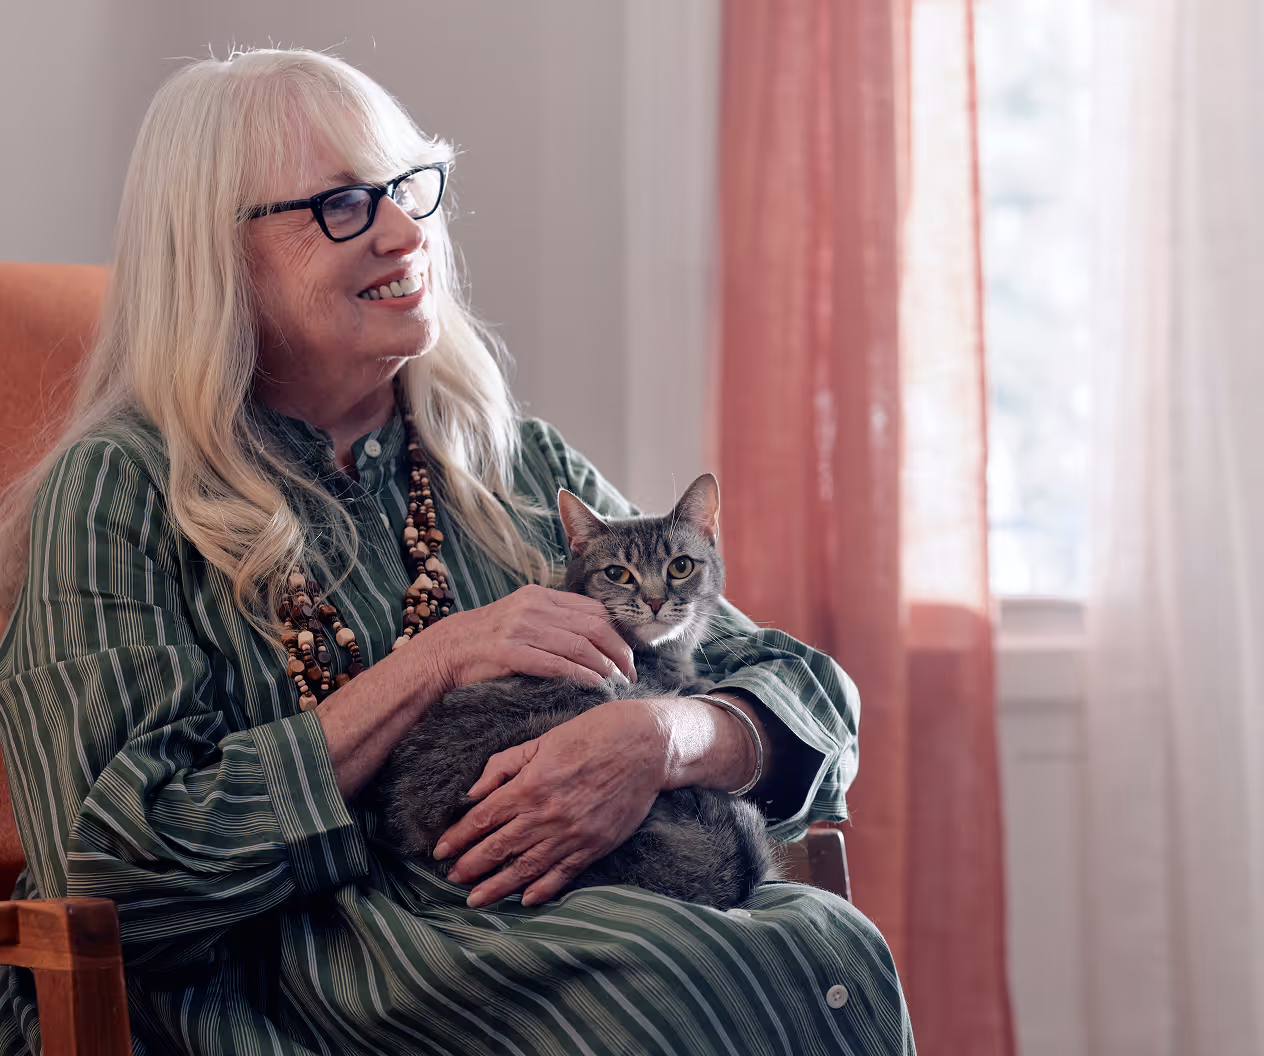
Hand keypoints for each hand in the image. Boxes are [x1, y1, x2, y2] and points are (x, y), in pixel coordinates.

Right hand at [420, 584, 635, 692]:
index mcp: (539, 595)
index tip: (629, 654)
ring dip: (605, 667)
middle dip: (619, 652)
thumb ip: (551, 620)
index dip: (618, 633)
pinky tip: (595, 686)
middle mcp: (533, 607)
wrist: (444, 652)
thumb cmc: (485, 640)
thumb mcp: (519, 617)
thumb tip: (591, 635)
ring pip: (580, 646)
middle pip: (594, 626)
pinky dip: (582, 676)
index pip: (593, 610)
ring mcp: (521, 628)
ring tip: (618, 684)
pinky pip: (557, 664)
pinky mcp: (510, 652)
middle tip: (631, 673)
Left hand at [434, 699, 670, 906]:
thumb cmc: (591, 735)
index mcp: (529, 785)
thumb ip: (503, 766)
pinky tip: (526, 900)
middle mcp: (546, 815)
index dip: (458, 837)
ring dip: (497, 886)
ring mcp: (571, 834)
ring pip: (526, 867)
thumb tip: (471, 792)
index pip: (482, 819)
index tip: (440, 850)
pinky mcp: (594, 845)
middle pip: (499, 847)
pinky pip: (563, 874)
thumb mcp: (541, 741)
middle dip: (471, 865)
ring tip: (475, 899)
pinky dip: (543, 889)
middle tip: (450, 878)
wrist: (644, 746)